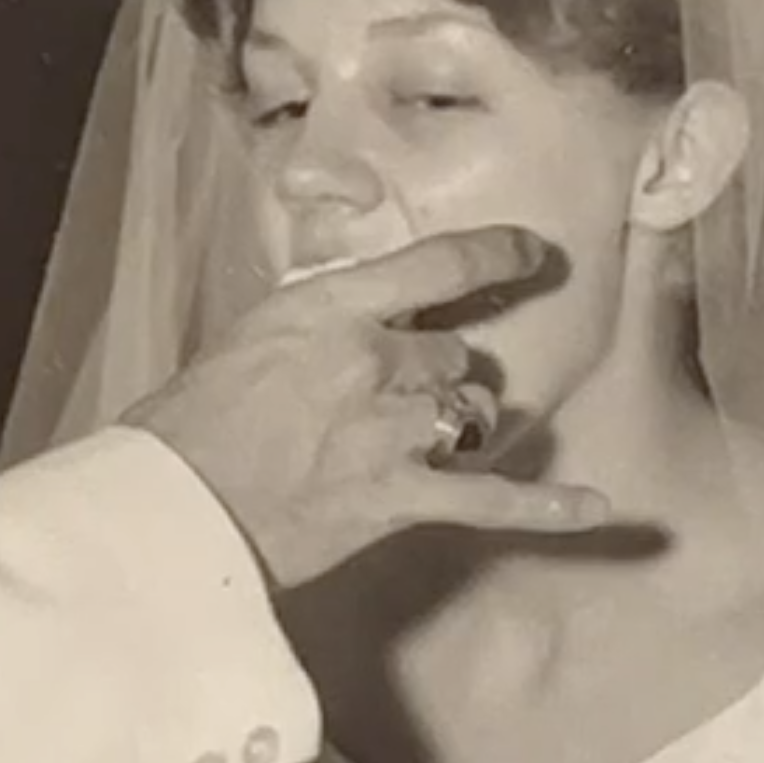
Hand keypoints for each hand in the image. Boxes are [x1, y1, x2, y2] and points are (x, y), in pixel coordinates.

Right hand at [123, 227, 610, 588]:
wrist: (168, 511)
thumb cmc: (182, 433)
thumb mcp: (241, 346)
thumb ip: (304, 332)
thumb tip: (335, 331)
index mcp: (326, 310)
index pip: (435, 266)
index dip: (493, 255)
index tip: (530, 251)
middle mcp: (371, 360)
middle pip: (451, 356)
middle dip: (437, 378)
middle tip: (395, 403)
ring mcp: (390, 430)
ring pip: (470, 414)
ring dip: (458, 427)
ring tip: (423, 445)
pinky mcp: (398, 499)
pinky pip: (491, 501)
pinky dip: (547, 510)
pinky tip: (595, 508)